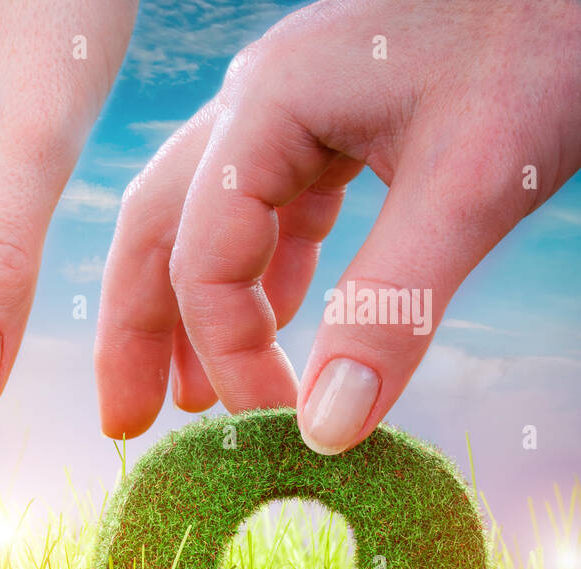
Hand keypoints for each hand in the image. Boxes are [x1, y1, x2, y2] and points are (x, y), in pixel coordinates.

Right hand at [96, 0, 580, 453]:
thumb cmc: (545, 36)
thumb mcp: (472, 183)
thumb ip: (392, 308)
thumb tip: (328, 433)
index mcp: (266, 105)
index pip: (205, 255)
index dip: (228, 351)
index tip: (275, 422)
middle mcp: (258, 104)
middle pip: (159, 231)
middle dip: (137, 331)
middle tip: (125, 422)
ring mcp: (292, 110)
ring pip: (205, 223)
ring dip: (191, 310)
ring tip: (187, 397)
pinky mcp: (335, 123)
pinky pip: (270, 212)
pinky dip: (261, 279)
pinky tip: (269, 327)